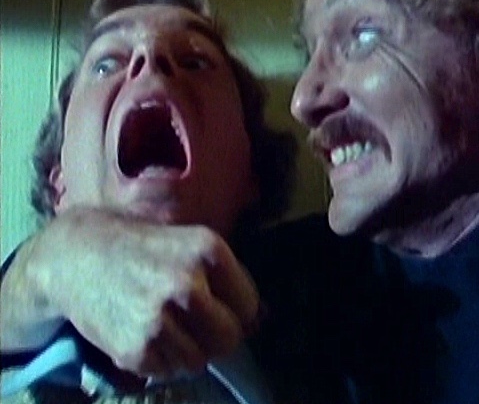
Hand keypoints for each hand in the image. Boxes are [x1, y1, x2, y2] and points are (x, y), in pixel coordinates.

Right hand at [10, 206, 259, 378]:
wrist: (78, 255)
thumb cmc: (143, 248)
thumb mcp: (190, 244)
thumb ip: (226, 278)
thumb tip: (263, 318)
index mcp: (207, 250)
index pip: (249, 304)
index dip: (238, 312)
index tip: (222, 310)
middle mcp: (187, 282)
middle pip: (229, 337)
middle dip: (218, 336)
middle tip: (199, 327)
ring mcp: (160, 317)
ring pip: (200, 359)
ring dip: (189, 351)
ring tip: (169, 327)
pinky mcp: (136, 347)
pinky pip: (169, 371)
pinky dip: (161, 360)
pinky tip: (146, 334)